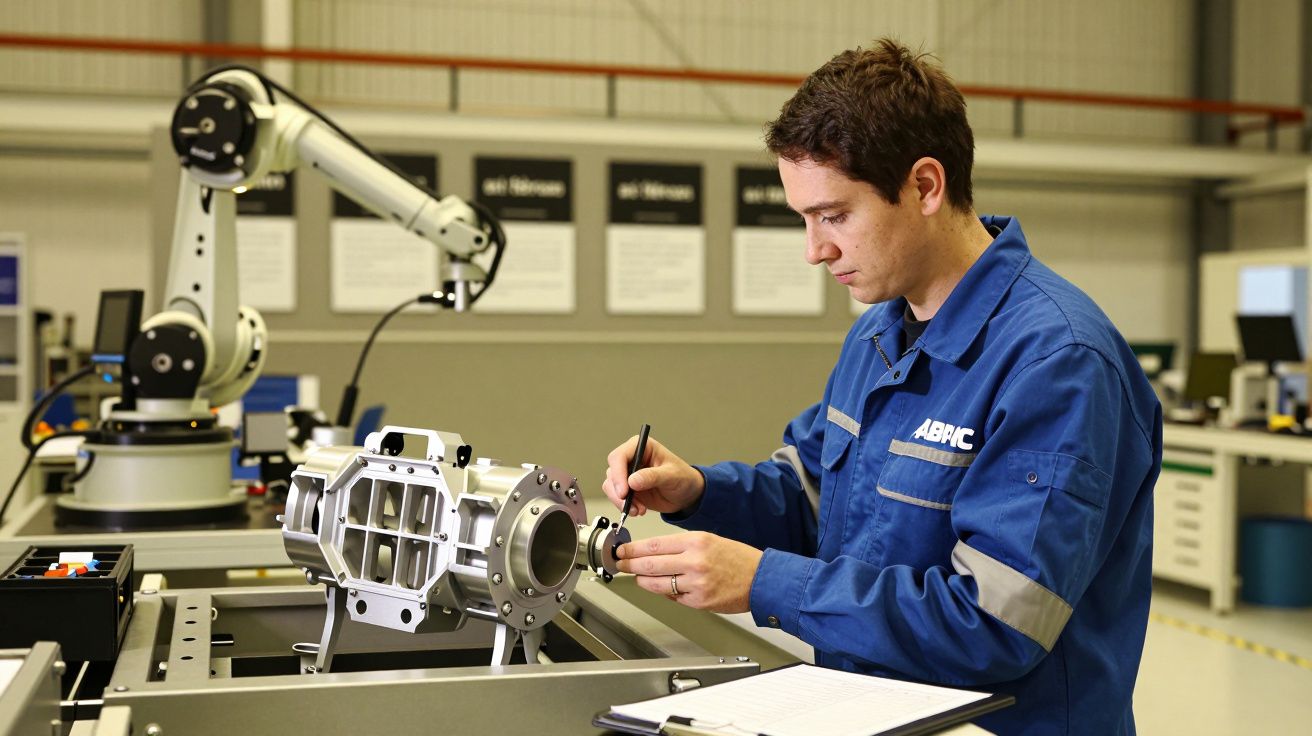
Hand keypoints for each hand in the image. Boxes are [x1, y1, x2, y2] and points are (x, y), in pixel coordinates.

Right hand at [602, 435, 703, 516]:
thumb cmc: (683, 478)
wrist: (687, 495)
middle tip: (627, 504)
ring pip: (611, 487)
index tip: (624, 491)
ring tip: (638, 510)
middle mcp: (631, 459)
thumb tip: (633, 481)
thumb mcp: (671, 476)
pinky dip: (625, 507)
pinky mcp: (628, 489)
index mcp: (641, 447)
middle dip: (617, 491)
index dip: (618, 473)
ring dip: (621, 501)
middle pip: (612, 472)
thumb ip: (653, 476)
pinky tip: (638, 510)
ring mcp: (628, 475)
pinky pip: (617, 498)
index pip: (620, 456)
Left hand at [616, 532, 762, 613]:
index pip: (654, 544)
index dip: (633, 549)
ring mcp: (696, 583)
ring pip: (657, 584)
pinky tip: (665, 589)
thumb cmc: (737, 559)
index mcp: (696, 541)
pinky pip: (673, 598)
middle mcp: (694, 561)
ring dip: (643, 581)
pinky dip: (666, 593)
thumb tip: (653, 554)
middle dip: (630, 565)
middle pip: (650, 564)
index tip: (622, 551)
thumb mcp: (709, 540)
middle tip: (621, 564)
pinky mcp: (699, 601)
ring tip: (638, 577)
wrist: (761, 579)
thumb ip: (681, 547)